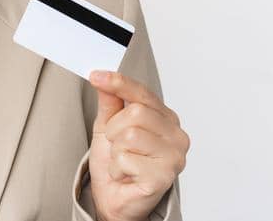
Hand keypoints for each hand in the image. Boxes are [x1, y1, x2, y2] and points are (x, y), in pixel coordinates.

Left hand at [87, 70, 189, 220]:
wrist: (114, 196)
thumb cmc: (116, 162)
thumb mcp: (107, 126)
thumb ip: (110, 102)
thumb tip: (104, 78)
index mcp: (165, 119)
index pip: (144, 93)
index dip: (119, 83)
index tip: (96, 76)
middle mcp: (176, 135)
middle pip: (136, 112)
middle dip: (114, 128)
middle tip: (116, 144)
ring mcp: (174, 157)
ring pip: (130, 135)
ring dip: (115, 150)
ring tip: (122, 160)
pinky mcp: (164, 177)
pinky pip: (127, 159)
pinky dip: (117, 167)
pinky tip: (125, 174)